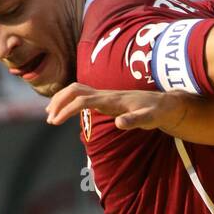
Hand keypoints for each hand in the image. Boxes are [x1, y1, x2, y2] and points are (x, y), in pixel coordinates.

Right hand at [46, 82, 186, 131]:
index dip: (67, 109)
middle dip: (59, 102)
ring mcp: (104, 95)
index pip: (82, 100)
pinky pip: (82, 95)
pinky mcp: (105, 98)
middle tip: (50, 119)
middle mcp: (105, 94)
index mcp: (111, 99)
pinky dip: (69, 100)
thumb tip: (118, 123)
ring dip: (61, 99)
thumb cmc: (156, 112)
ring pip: (76, 90)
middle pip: (74, 90)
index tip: (55, 121)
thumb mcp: (150, 119)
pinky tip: (65, 111)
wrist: (164, 104)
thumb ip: (135, 120)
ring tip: (51, 115)